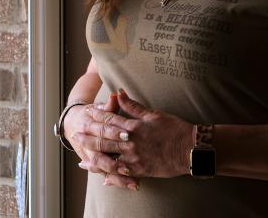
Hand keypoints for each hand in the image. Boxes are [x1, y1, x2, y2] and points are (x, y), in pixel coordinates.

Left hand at [74, 89, 194, 180]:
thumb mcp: (154, 114)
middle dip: (89, 135)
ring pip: (108, 157)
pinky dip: (109, 174)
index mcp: (134, 126)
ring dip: (94, 155)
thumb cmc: (174, 129)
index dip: (97, 116)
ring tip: (82, 154)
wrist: (189, 149)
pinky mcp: (139, 170)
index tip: (87, 113)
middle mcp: (131, 142)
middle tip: (77, 133)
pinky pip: (120, 173)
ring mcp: (134, 158)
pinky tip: (100, 175)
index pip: (110, 119)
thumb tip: (119, 93)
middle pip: (104, 138)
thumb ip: (134, 106)